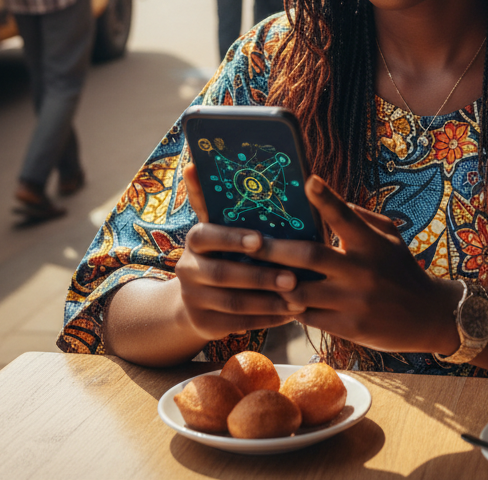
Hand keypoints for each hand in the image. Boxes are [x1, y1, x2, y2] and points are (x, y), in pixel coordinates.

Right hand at [174, 162, 300, 341]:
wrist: (194, 298)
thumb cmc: (221, 250)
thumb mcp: (217, 225)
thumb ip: (213, 199)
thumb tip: (195, 161)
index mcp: (195, 239)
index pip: (208, 236)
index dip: (232, 238)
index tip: (260, 239)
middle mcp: (188, 269)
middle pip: (224, 274)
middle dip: (261, 276)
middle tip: (293, 277)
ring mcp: (194, 299)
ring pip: (234, 303)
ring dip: (269, 301)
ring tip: (299, 297)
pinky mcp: (204, 325)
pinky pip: (239, 324)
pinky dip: (267, 319)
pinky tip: (291, 313)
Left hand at [248, 175, 461, 355]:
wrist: (427, 316)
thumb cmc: (402, 269)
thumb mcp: (390, 237)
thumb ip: (361, 218)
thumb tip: (329, 200)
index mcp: (371, 243)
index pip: (345, 216)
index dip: (326, 198)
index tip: (308, 181)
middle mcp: (361, 270)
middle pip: (309, 256)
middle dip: (275, 249)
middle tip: (249, 242)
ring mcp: (354, 300)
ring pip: (301, 291)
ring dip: (275, 283)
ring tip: (251, 275)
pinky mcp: (349, 327)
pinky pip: (309, 316)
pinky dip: (290, 307)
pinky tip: (273, 300)